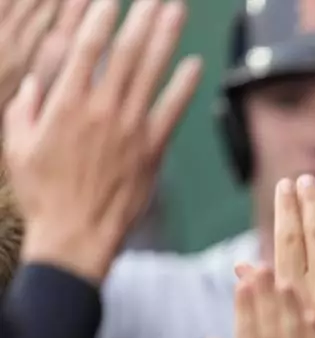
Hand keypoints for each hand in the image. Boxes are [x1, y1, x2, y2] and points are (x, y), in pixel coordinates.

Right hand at [4, 0, 201, 284]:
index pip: (86, 48)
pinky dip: (183, 86)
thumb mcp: (16, 146)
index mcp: (65, 103)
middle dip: (141, 17)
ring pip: (150, 73)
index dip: (101, 17)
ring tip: (176, 11)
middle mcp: (101, 109)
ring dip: (165, 38)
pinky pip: (171, 111)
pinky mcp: (152, 150)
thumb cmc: (42, 194)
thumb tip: (34, 85)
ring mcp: (130, 128)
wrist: (76, 235)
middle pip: (125, 52)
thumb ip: (24, 110)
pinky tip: (195, 65)